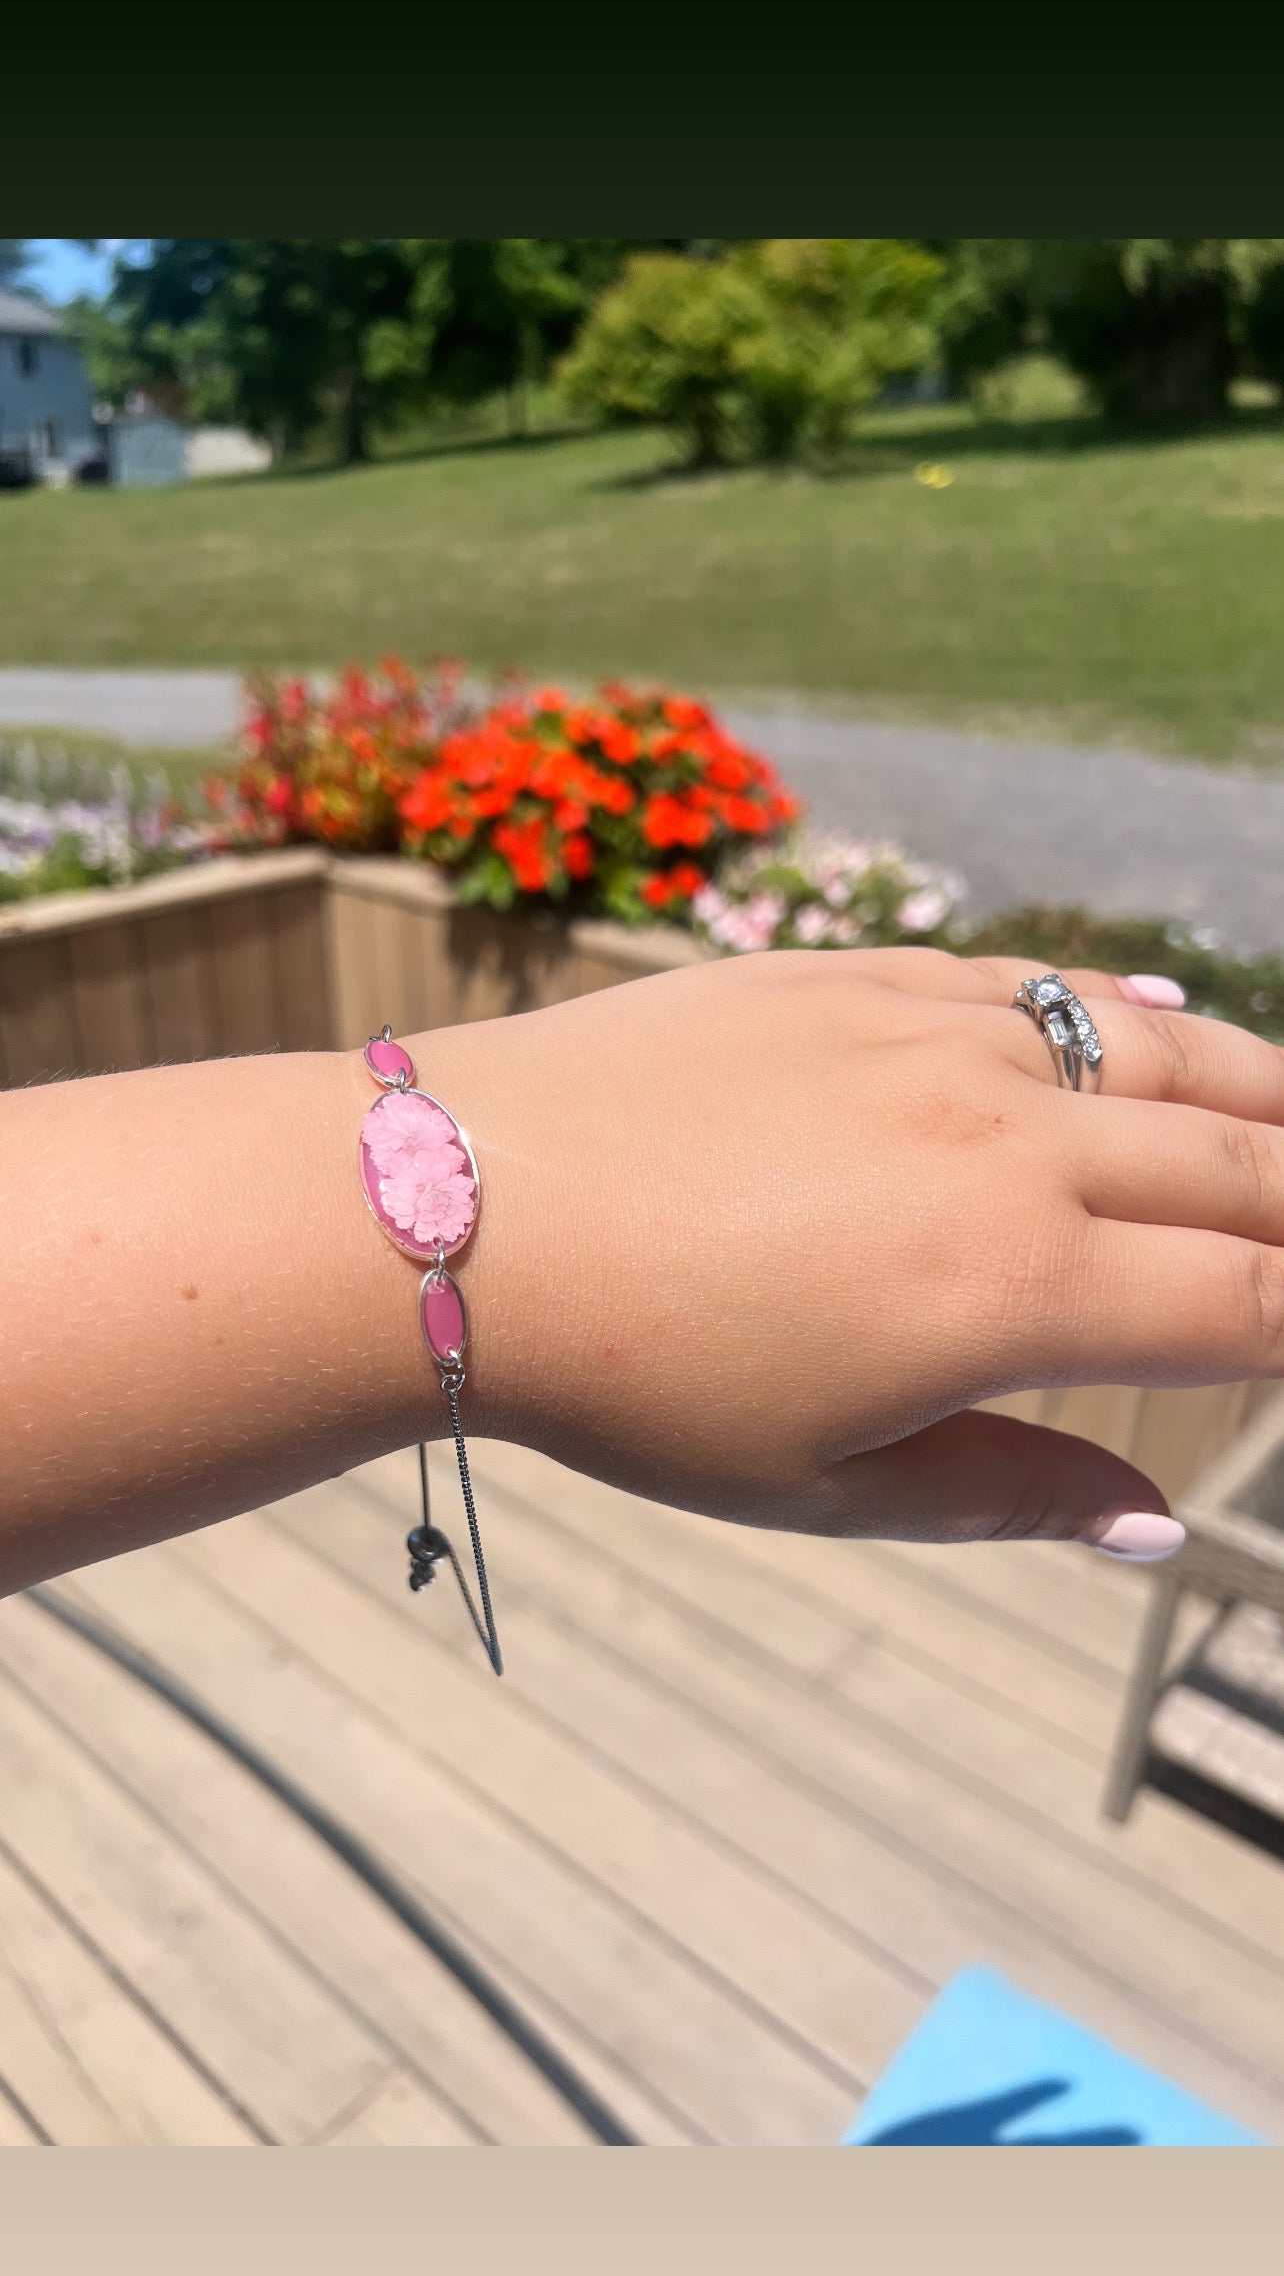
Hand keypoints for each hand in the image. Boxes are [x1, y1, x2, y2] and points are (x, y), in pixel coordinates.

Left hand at [434, 948, 1283, 1558]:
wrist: (464, 1212)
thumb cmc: (633, 1380)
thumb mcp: (820, 1484)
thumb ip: (1007, 1494)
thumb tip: (1150, 1522)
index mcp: (1012, 1292)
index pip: (1243, 1304)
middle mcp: (1008, 1146)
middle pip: (1236, 1165)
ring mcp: (936, 1041)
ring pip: (1158, 1047)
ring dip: (1256, 1089)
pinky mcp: (858, 979)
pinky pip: (1031, 983)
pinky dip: (1118, 1008)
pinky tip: (1158, 1013)